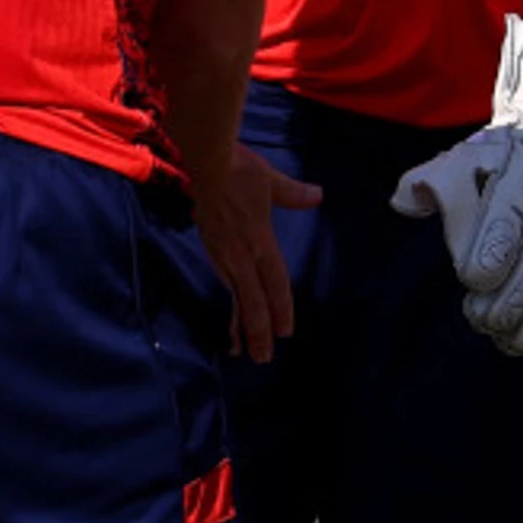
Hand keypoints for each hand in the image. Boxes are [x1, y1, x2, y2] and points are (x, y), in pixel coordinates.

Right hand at [194, 144, 320, 363]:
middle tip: (263, 359)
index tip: (284, 333)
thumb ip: (294, 194)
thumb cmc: (239, 171)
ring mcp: (223, 255)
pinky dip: (229, 304)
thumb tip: (318, 196)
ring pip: (236, 298)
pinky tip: (230, 318)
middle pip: (253, 301)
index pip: (274, 284)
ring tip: (242, 350)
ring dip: (241, 325)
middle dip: (259, 332)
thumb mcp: (272, 181)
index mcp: (260, 242)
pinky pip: (224, 284)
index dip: (280, 310)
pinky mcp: (211, 249)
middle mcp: (241, 255)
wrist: (204, 163)